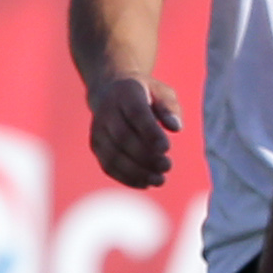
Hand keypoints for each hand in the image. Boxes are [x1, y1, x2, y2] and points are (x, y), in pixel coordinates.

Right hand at [86, 71, 183, 188]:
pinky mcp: (96, 145)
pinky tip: (146, 183)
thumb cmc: (145, 94)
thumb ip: (169, 108)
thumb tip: (176, 128)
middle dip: (146, 156)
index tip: (167, 148)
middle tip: (167, 166)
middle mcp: (107, 111)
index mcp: (126, 93)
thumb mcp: (162, 92)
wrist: (112, 89)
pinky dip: (127, 178)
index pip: (136, 114)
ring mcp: (98, 129)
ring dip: (137, 171)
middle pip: (123, 137)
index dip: (150, 132)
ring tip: (160, 180)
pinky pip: (108, 165)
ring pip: (113, 155)